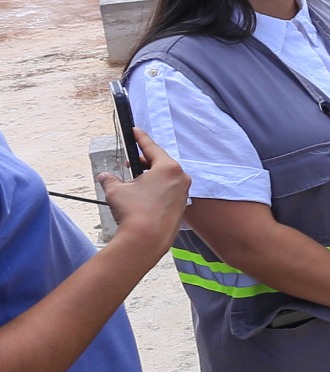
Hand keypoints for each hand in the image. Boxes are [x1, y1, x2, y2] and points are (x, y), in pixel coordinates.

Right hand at [100, 129, 189, 252]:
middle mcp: (181, 178)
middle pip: (160, 163)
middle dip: (143, 161)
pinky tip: (141, 197)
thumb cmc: (134, 212)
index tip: (136, 130)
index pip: (152, 148)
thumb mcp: (116, 190)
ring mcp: (183, 193)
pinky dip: (155, 190)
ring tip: (133, 182)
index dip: (140, 138)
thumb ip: (110, 179)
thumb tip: (104, 176)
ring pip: (164, 179)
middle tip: (130, 162)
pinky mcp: (181, 207)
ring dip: (149, 177)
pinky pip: (167, 192)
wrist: (146, 240)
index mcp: (168, 168)